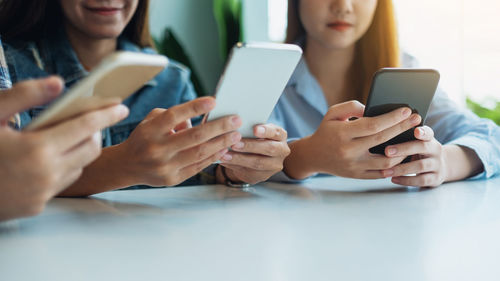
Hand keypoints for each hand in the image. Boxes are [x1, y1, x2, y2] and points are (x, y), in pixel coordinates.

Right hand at [0, 77, 128, 220]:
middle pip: (91, 149)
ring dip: (81, 150)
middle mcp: (45, 175)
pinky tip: (49, 156)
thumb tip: (58, 83)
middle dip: (96, 132)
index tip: (121, 106)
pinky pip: (63, 182)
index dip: (106, 114)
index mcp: (36, 150)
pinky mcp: (37, 206)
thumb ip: (25, 96)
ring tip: (68, 135)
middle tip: (89, 120)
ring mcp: (42, 194)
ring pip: (80, 167)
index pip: (86, 127)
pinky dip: (65, 167)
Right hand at [116, 97, 242, 186]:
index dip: (195, 107)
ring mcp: (165, 166)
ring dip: (221, 143)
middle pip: (194, 136)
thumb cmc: (145, 137)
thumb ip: (174, 116)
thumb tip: (199, 119)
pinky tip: (224, 148)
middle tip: (236, 120)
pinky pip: (197, 166)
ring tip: (235, 135)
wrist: (127, 165)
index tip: (214, 101)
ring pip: (199, 153)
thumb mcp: (151, 120)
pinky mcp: (172, 179)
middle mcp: (157, 149)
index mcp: (151, 130)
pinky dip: (213, 157)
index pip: (174, 116)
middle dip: (218, 127)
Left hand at [217, 124, 290, 184]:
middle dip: (250, 146)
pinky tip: (224, 162)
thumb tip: (233, 124)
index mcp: (280, 136)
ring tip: (225, 155)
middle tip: (234, 144)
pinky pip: (249, 172)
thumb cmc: (255, 137)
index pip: (276, 132)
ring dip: (240, 159)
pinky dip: (235, 166)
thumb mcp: (256, 130)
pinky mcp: (263, 176)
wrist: (259, 155)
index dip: (266, 131)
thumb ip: (249, 127)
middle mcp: (281, 151)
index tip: (254, 129)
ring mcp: (274, 165)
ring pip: (258, 163)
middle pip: (269, 149)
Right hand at [284, 101, 421, 179]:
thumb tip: (374, 108)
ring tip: (411, 139)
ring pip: (386, 161)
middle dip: (403, 128)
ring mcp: (354, 165)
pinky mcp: (357, 176)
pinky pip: (381, 173)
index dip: (392, 118)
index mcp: (343, 133)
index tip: (407, 110)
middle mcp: (349, 150)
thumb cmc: (326, 130)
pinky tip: (402, 155)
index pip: (373, 125)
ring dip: (403, 150)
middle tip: (417, 119)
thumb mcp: (333, 113)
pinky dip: (394, 165)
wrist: (313, 155)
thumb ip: (352, 106)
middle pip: (383, 140)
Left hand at [381, 126, 447, 186]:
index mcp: (430, 139)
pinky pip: (421, 180)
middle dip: (404, 149)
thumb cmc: (421, 152)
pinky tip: (394, 179)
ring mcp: (437, 165)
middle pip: (422, 147)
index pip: (428, 132)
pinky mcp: (436, 178)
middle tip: (387, 151)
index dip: (422, 132)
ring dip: (401, 169)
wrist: (442, 166)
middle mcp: (435, 150)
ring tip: (386, 171)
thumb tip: (383, 134)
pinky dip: (406, 180)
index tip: (415, 131)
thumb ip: (406, 138)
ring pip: (420, 166)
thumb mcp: (417, 142)